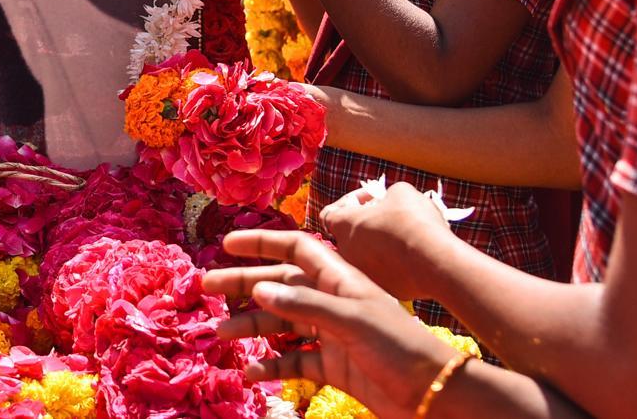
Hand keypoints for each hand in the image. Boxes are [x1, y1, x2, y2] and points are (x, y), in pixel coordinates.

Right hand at [206, 228, 467, 411]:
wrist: (432, 394)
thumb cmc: (399, 346)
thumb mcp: (352, 320)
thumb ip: (306, 305)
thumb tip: (259, 290)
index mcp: (339, 280)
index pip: (295, 250)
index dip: (262, 244)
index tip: (227, 243)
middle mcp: (330, 302)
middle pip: (278, 286)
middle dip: (242, 285)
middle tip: (205, 287)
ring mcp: (330, 335)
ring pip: (281, 324)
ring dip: (250, 326)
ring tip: (219, 333)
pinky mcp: (333, 367)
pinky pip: (293, 361)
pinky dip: (271, 365)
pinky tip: (251, 372)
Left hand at [317, 180, 459, 303]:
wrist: (436, 262)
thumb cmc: (413, 221)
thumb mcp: (400, 192)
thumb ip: (386, 196)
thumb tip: (389, 204)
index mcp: (344, 226)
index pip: (329, 214)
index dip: (350, 202)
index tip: (372, 199)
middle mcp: (346, 254)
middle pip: (350, 236)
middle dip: (368, 224)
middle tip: (391, 217)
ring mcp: (363, 275)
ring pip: (368, 257)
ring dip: (381, 245)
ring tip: (405, 237)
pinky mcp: (383, 291)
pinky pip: (385, 274)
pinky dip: (395, 265)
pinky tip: (414, 256)